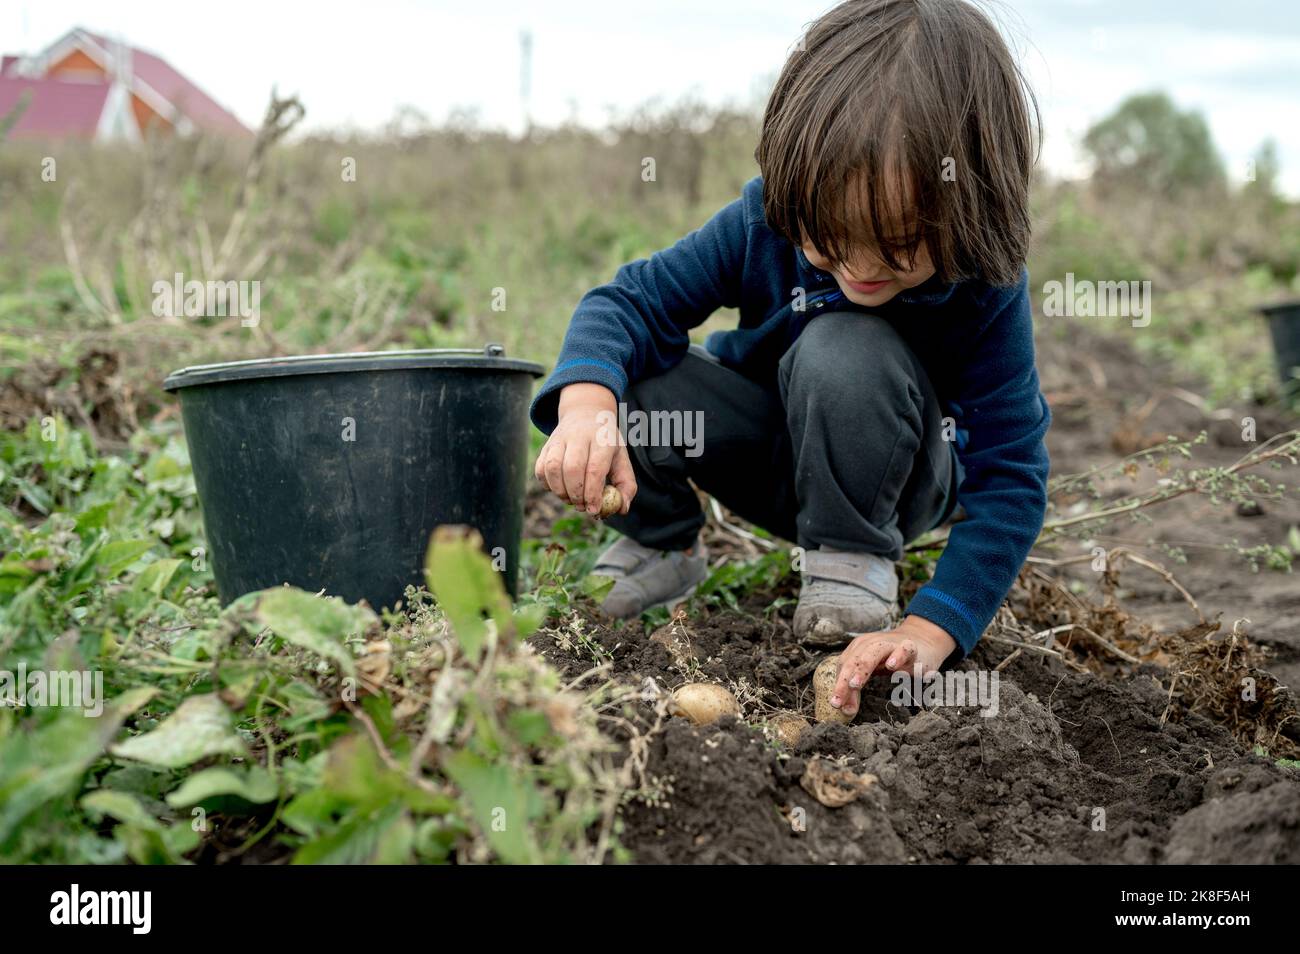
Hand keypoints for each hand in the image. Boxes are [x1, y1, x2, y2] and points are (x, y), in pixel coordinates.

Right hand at [535, 383, 637, 515]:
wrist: (585, 414)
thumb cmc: (606, 444)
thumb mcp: (622, 458)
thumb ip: (627, 485)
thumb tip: (622, 509)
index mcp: (602, 439)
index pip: (595, 468)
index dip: (593, 493)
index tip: (594, 510)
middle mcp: (579, 436)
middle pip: (572, 468)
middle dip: (576, 494)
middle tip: (582, 506)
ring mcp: (559, 439)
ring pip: (553, 468)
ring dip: (560, 491)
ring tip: (571, 499)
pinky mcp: (546, 446)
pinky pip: (541, 469)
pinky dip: (548, 485)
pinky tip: (560, 488)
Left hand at [828, 615, 956, 717]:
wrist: (922, 641)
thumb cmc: (892, 660)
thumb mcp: (871, 674)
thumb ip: (856, 690)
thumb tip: (845, 710)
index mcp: (858, 649)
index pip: (844, 667)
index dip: (839, 686)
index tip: (837, 706)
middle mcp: (871, 643)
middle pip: (853, 661)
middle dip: (843, 682)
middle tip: (838, 701)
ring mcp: (891, 644)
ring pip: (873, 653)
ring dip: (862, 668)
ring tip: (854, 684)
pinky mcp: (910, 647)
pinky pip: (903, 650)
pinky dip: (897, 656)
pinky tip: (891, 666)